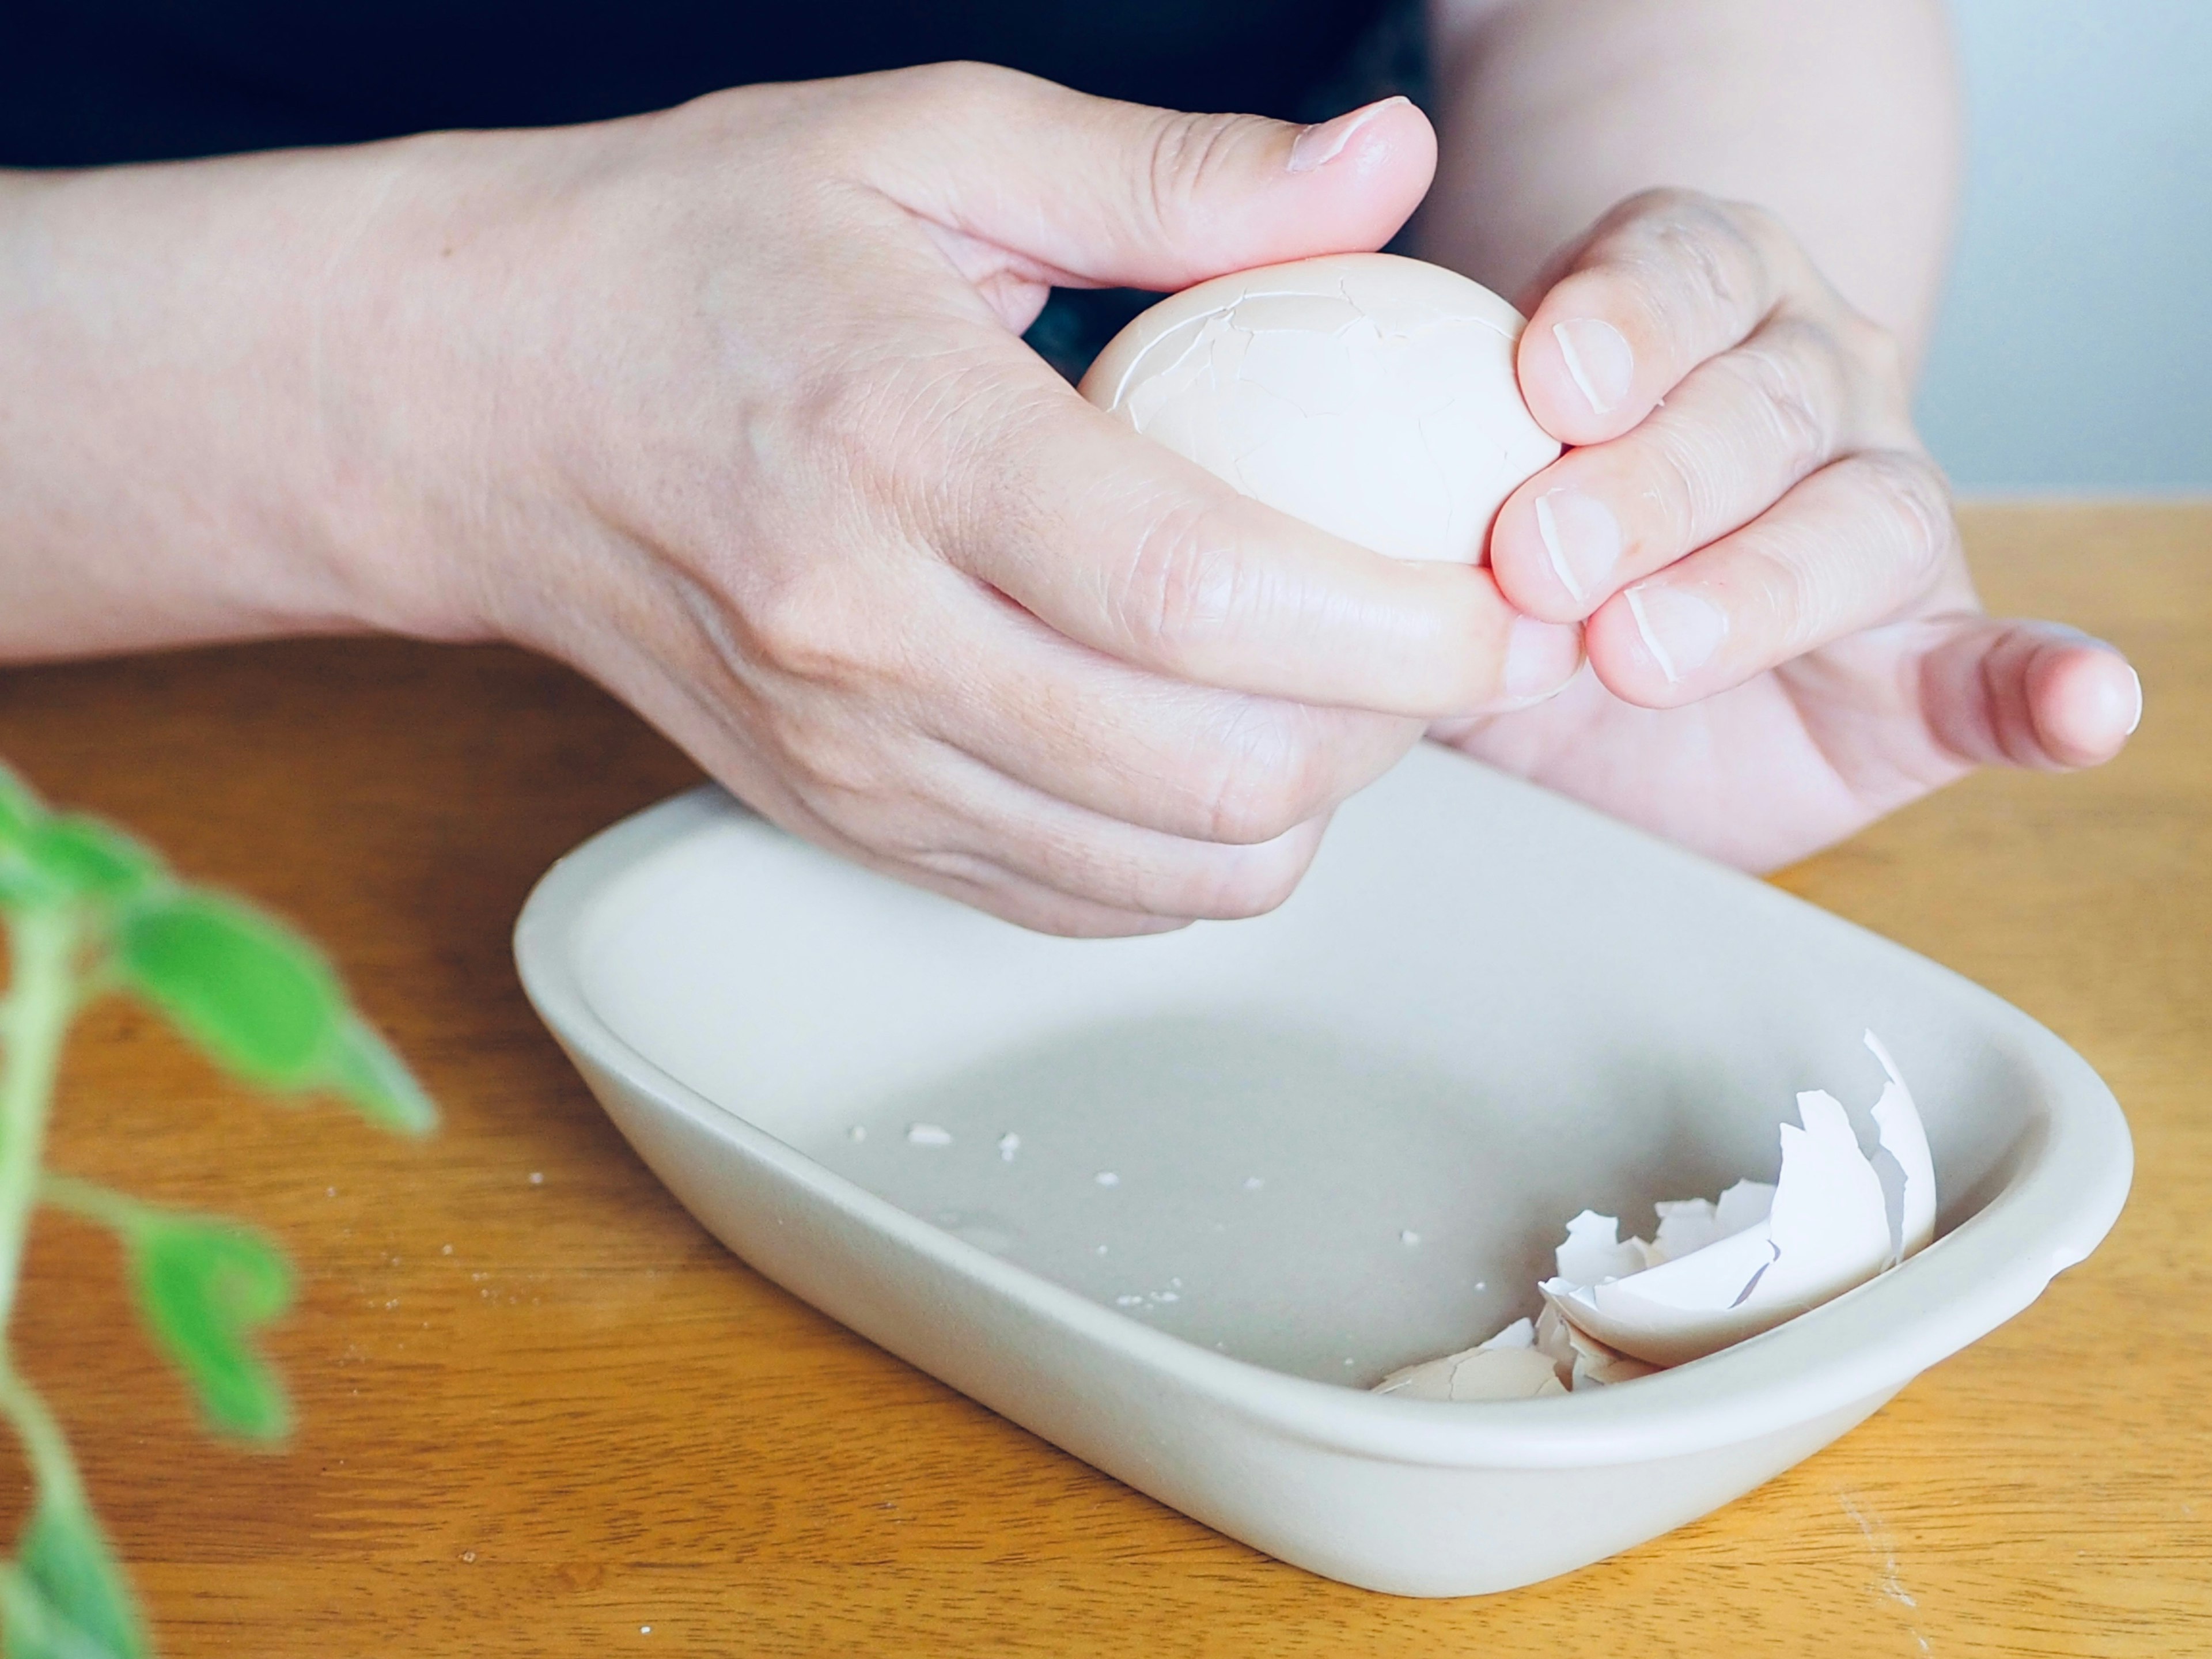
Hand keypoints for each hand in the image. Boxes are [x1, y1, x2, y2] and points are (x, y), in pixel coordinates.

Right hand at [303, 69, 1583, 933]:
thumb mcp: (925, 145)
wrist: (484, 404)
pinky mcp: (845, 826)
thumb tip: (1386, 166)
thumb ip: (1174, 175)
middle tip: (1465, 643)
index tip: (1502, 601)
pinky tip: (1227, 750)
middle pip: (1203, 772)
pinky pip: (1077, 901)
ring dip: (1310, 805)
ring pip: (1157, 872)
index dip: (1392, 625)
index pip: (1193, 593)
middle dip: (1395, 732)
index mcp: (902, 446)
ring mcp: (851, 761)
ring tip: (1355, 694)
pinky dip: (1196, 857)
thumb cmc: (696, 254)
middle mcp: (868, 640)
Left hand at [1433, 189, 2140, 868]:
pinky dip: (2042, 689)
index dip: (1623, 320)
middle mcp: (1804, 387)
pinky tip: (2081, 709)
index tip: (1545, 381)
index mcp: (1692, 305)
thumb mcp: (1427, 491)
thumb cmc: (1500, 537)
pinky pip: (2000, 665)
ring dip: (1754, 588)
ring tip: (1645, 651)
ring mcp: (1875, 513)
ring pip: (1859, 522)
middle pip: (1762, 403)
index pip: (1686, 269)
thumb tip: (1321, 523)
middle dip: (1648, 482)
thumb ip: (1393, 479)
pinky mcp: (1923, 659)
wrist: (1584, 646)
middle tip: (1534, 557)